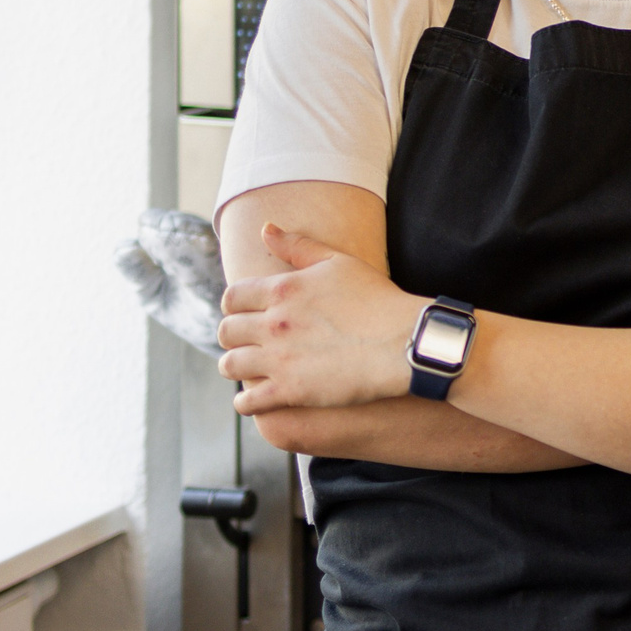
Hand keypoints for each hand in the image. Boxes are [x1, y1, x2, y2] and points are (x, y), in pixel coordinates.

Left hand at [218, 225, 425, 413]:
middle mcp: (274, 323)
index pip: (232, 297)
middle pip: (226, 331)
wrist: (403, 342)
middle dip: (233, 336)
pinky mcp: (290, 391)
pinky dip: (245, 401)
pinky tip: (255, 398)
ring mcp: (280, 359)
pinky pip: (247, 401)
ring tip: (247, 369)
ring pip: (230, 365)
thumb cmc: (377, 299)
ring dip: (235, 366)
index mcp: (283, 290)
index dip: (234, 306)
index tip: (244, 313)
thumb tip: (266, 229)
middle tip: (245, 341)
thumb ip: (298, 246)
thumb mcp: (338, 262)